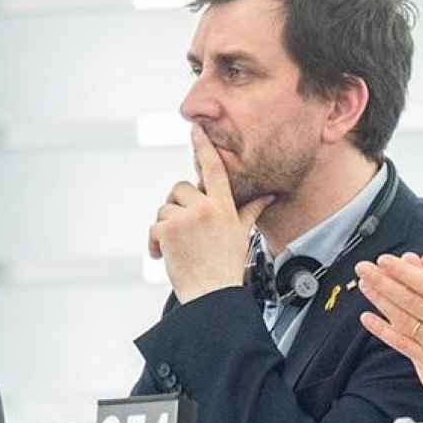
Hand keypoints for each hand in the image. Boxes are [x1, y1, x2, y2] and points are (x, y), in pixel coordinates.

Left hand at [148, 125, 274, 304]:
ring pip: (164, 208)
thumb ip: (251, 210)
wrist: (212, 293)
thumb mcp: (242, 234)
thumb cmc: (227, 266)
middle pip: (180, 188)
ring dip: (165, 226)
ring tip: (178, 247)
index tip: (195, 129)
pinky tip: (163, 256)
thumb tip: (268, 196)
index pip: (214, 169)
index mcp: (224, 206)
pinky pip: (154, 226)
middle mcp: (205, 208)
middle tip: (184, 228)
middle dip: (177, 204)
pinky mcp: (166, 230)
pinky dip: (154, 243)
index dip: (204, 147)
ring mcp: (185, 218)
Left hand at [356, 240, 422, 397]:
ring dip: (380, 300)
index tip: (385, 260)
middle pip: (408, 297)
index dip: (403, 271)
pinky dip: (384, 331)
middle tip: (363, 267)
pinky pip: (402, 343)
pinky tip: (368, 318)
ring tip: (363, 285)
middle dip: (383, 280)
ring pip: (402, 318)